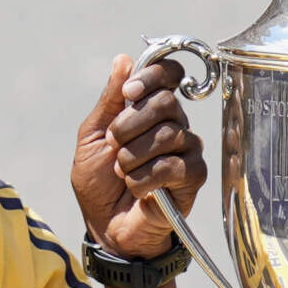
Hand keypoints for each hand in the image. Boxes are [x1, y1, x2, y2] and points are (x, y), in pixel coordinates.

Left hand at [72, 54, 207, 258]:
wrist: (107, 227)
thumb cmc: (99, 184)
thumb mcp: (93, 138)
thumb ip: (109, 101)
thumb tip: (123, 60)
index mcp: (151, 108)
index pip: (168, 73)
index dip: (152, 76)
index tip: (128, 94)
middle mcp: (175, 124)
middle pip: (166, 101)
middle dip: (130, 125)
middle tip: (114, 145)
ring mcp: (187, 150)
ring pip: (167, 134)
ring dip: (132, 157)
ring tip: (123, 174)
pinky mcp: (194, 177)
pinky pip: (172, 166)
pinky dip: (144, 180)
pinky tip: (137, 190)